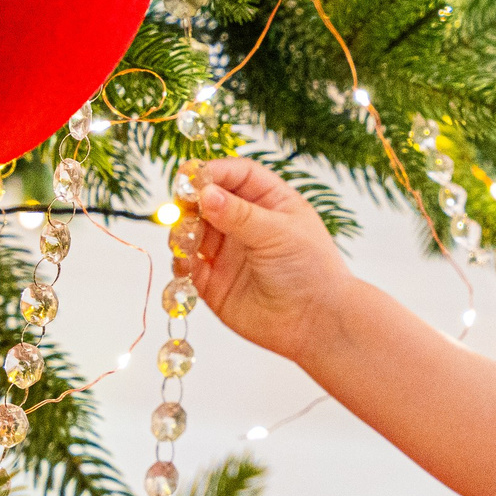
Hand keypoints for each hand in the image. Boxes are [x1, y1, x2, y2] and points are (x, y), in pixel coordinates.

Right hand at [190, 157, 356, 365]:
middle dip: (191, 201)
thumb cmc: (310, 269)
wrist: (315, 323)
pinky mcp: (213, 281)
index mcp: (269, 202)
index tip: (191, 176)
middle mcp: (245, 224)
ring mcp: (227, 252)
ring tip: (188, 240)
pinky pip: (186, 264)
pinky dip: (180, 260)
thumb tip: (204, 192)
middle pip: (206, 200)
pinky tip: (186, 262)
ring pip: (191, 230)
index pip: (236, 175)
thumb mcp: (278, 232)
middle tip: (183, 207)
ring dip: (182, 230)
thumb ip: (238, 214)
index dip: (213, 172)